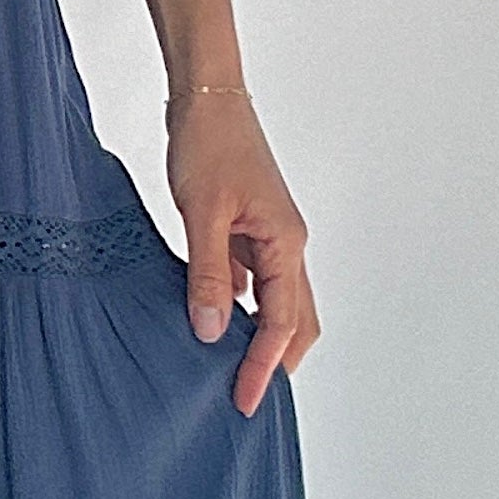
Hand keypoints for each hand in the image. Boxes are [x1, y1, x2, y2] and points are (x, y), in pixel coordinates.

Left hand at [166, 90, 319, 412]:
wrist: (207, 96)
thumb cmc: (209, 143)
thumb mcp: (202, 213)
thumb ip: (208, 274)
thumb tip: (212, 333)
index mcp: (286, 243)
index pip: (282, 323)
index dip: (264, 367)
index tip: (244, 403)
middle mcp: (287, 245)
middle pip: (296, 321)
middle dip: (278, 363)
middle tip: (246, 400)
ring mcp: (269, 238)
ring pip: (276, 304)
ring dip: (259, 339)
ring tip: (229, 373)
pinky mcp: (248, 230)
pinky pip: (251, 283)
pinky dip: (238, 310)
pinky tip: (210, 322)